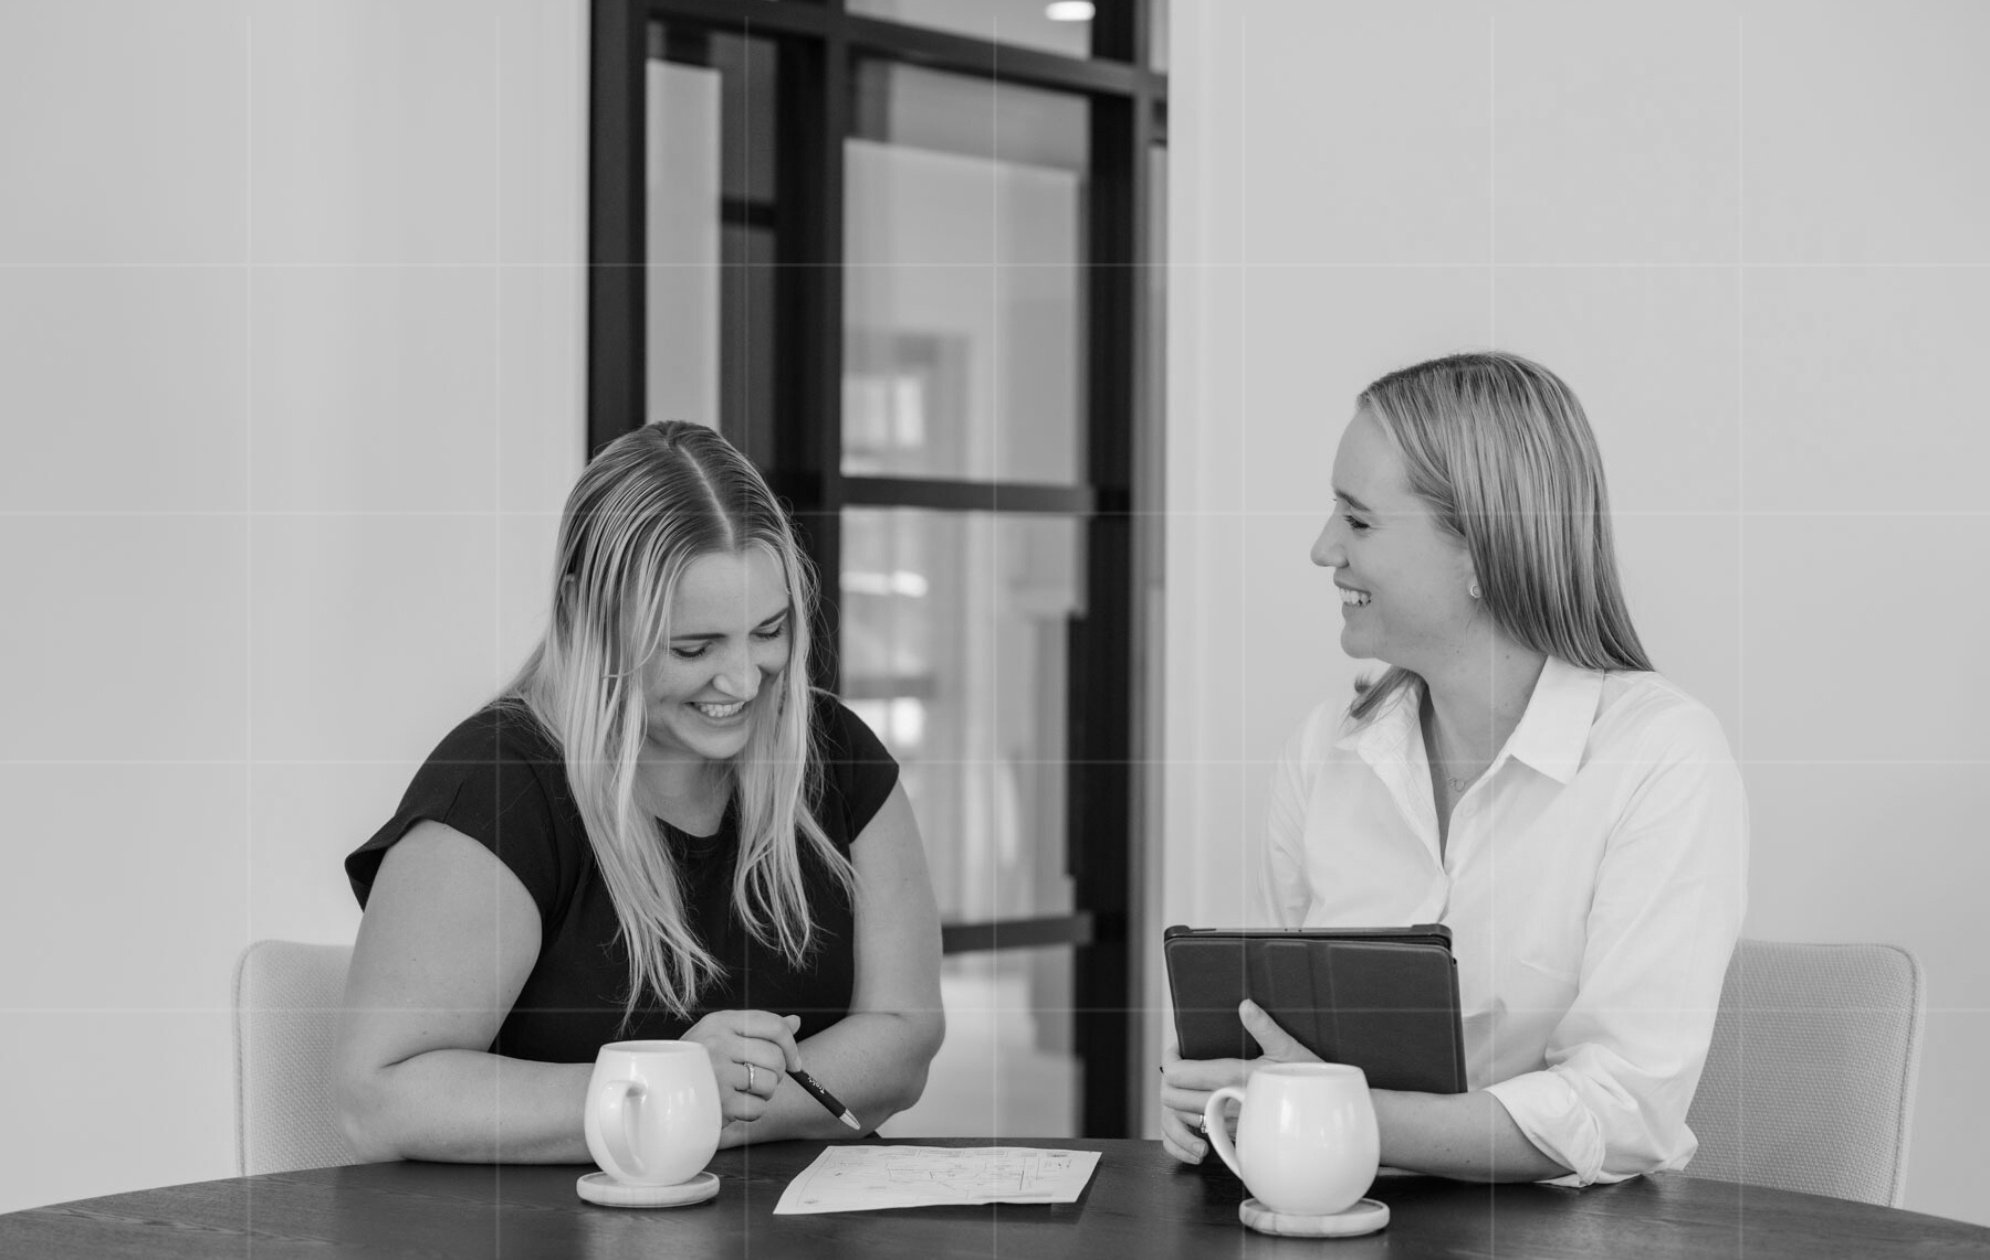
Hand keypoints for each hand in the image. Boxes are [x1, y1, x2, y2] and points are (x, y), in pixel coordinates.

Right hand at [681, 1010, 801, 1131]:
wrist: (659, 1093)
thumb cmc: (698, 1063)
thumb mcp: (722, 1036)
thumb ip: (758, 1029)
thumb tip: (795, 1022)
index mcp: (721, 1022)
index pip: (773, 1026)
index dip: (791, 1045)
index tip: (795, 1062)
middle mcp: (717, 1043)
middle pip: (776, 1057)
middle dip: (777, 1073)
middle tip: (761, 1079)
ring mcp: (717, 1073)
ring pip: (770, 1083)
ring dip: (764, 1093)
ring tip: (743, 1091)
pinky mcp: (719, 1102)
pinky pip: (758, 1108)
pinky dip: (751, 1111)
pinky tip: (733, 1105)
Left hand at [1158, 1000, 1321, 1164]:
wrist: (1328, 1119)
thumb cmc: (1311, 1081)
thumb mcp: (1289, 1049)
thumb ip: (1264, 1027)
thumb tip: (1246, 1005)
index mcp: (1232, 1079)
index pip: (1177, 1073)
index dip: (1169, 1058)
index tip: (1178, 1045)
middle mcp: (1224, 1105)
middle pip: (1170, 1098)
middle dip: (1170, 1079)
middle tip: (1181, 1061)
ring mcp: (1228, 1126)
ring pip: (1179, 1119)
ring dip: (1178, 1100)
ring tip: (1190, 1080)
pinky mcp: (1236, 1139)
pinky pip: (1199, 1134)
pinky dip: (1189, 1123)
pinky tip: (1202, 1104)